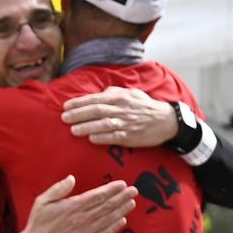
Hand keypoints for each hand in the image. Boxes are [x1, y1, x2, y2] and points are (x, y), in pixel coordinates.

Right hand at [7, 175, 135, 232]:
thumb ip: (57, 189)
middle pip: (107, 206)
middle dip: (122, 197)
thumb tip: (72, 178)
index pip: (97, 196)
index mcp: (72, 207)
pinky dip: (115, 226)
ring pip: (109, 219)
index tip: (122, 184)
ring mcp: (86, 232)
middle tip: (134, 190)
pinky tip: (122, 220)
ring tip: (132, 202)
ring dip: (122, 210)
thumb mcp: (41, 202)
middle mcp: (82, 219)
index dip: (111, 189)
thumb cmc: (38, 224)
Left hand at [62, 87, 176, 148]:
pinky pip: (113, 137)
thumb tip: (99, 93)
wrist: (167, 121)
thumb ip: (114, 93)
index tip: (65, 106)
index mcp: (120, 98)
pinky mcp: (131, 136)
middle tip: (64, 118)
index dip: (79, 103)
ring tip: (73, 130)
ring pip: (103, 124)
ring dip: (86, 127)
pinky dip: (101, 138)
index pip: (95, 99)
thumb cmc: (145, 107)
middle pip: (96, 111)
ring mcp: (126, 123)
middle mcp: (122, 109)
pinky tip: (91, 139)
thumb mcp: (131, 94)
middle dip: (78, 114)